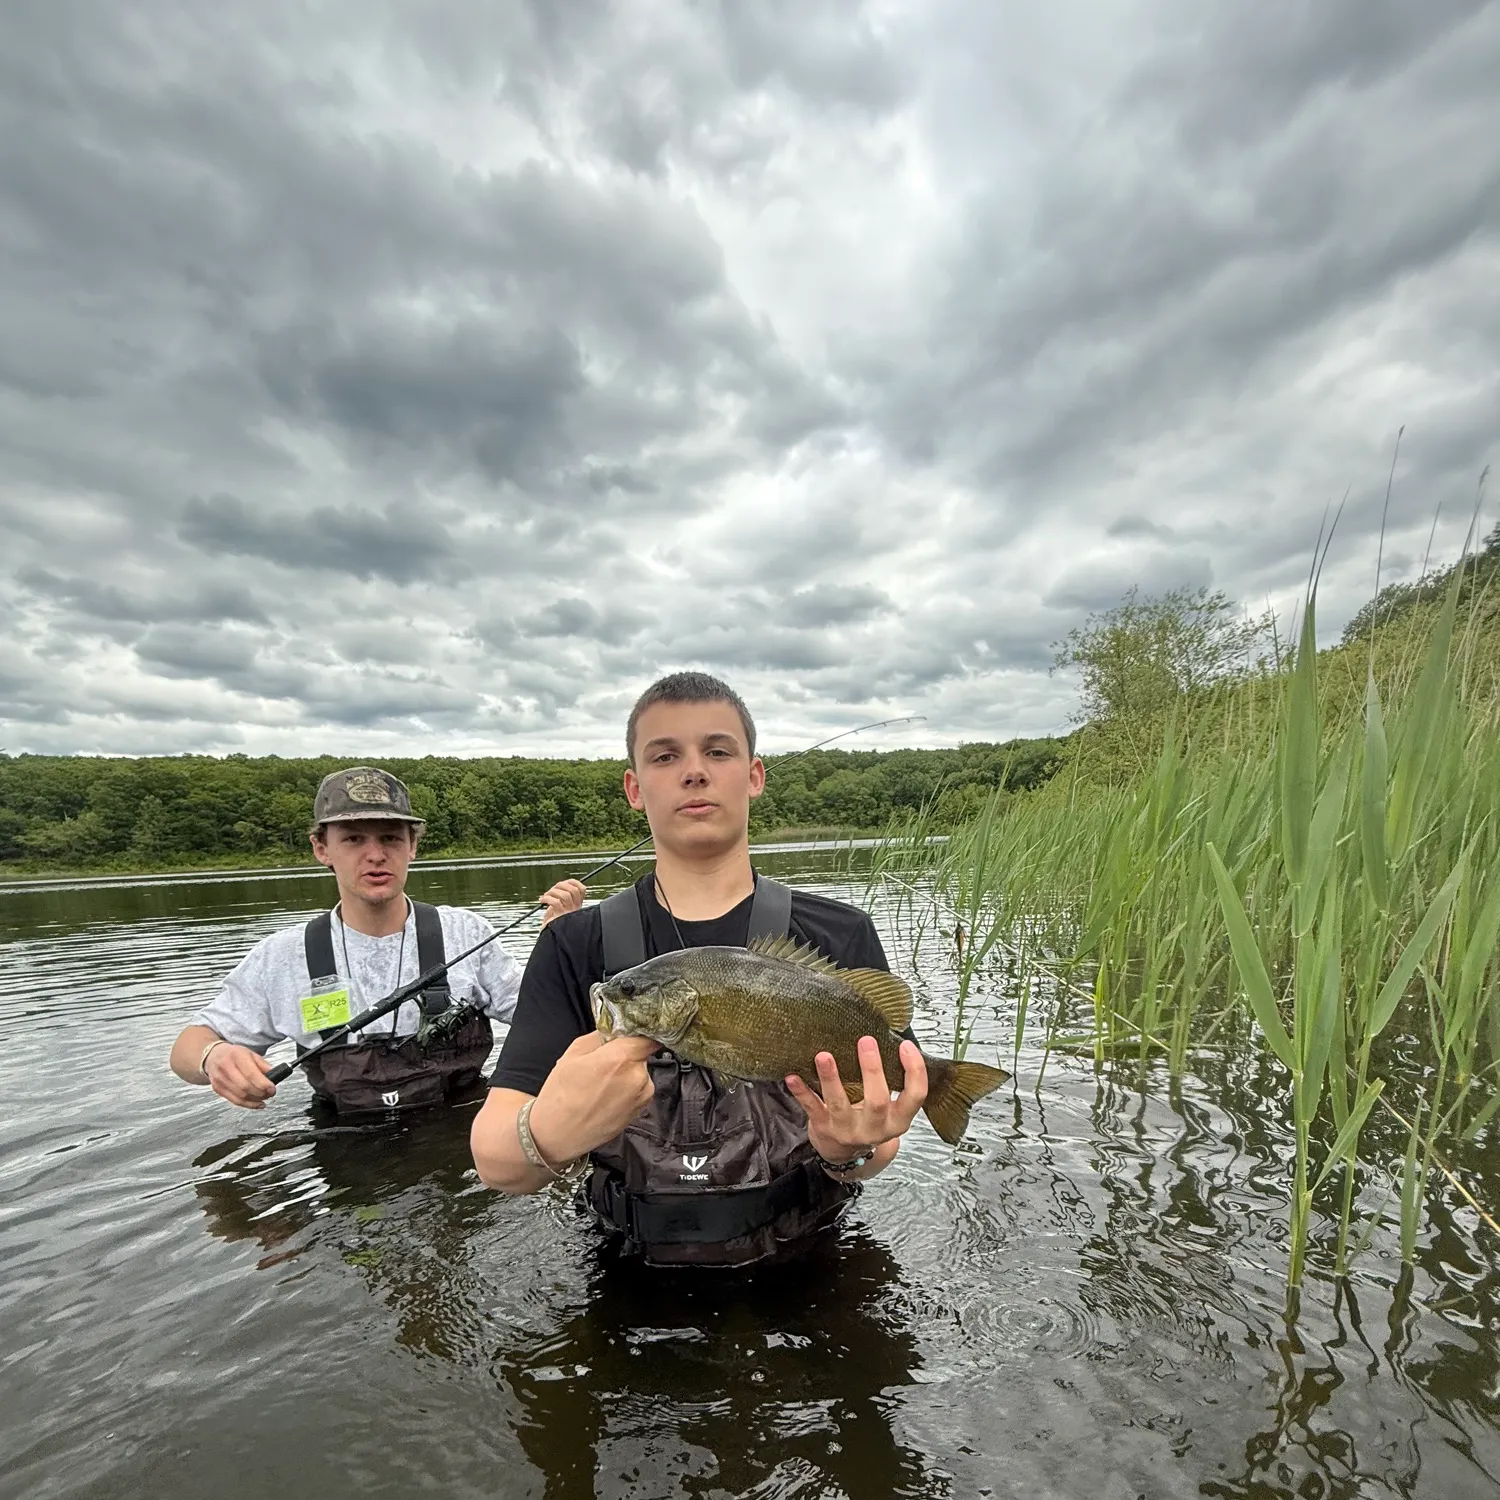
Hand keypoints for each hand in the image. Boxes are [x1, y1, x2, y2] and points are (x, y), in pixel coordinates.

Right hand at [204, 1043, 277, 1109]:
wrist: (213, 1056)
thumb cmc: (234, 1055)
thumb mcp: (250, 1053)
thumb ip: (263, 1065)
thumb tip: (275, 1076)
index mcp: (236, 1056)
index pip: (250, 1073)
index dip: (263, 1084)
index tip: (272, 1089)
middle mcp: (226, 1067)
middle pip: (244, 1086)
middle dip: (260, 1093)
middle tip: (270, 1094)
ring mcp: (219, 1080)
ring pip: (240, 1096)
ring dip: (255, 1100)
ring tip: (264, 1098)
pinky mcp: (217, 1089)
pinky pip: (234, 1101)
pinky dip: (248, 1104)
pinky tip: (257, 1103)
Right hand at [529, 1031, 657, 1161]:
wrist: (557, 1135)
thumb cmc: (561, 1095)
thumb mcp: (573, 1054)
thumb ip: (600, 1036)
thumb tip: (615, 1030)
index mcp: (620, 1058)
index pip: (647, 1036)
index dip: (638, 1034)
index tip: (629, 1035)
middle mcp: (637, 1077)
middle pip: (641, 1054)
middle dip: (626, 1055)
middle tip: (603, 1063)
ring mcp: (641, 1097)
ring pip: (640, 1073)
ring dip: (627, 1074)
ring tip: (601, 1085)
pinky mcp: (640, 1111)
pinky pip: (639, 1090)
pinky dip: (627, 1090)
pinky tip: (606, 1097)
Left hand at [538, 879, 585, 926]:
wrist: (551, 939)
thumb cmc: (554, 924)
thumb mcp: (559, 910)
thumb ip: (560, 899)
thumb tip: (556, 887)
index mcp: (577, 906)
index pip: (582, 889)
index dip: (574, 882)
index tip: (564, 882)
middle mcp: (575, 909)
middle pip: (573, 890)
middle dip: (561, 885)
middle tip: (551, 889)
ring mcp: (569, 913)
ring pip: (564, 895)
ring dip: (552, 892)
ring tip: (545, 896)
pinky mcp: (560, 917)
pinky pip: (555, 902)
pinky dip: (547, 898)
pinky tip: (542, 900)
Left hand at [785, 1036, 927, 1163]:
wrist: (843, 1154)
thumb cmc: (867, 1118)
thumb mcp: (889, 1108)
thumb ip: (890, 1081)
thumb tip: (889, 1035)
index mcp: (897, 1120)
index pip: (915, 1096)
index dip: (914, 1071)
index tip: (905, 1045)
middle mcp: (875, 1128)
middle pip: (878, 1101)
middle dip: (872, 1070)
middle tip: (866, 1041)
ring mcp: (847, 1130)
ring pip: (840, 1104)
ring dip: (831, 1079)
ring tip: (823, 1056)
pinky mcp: (823, 1128)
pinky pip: (811, 1108)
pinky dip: (801, 1092)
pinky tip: (792, 1076)